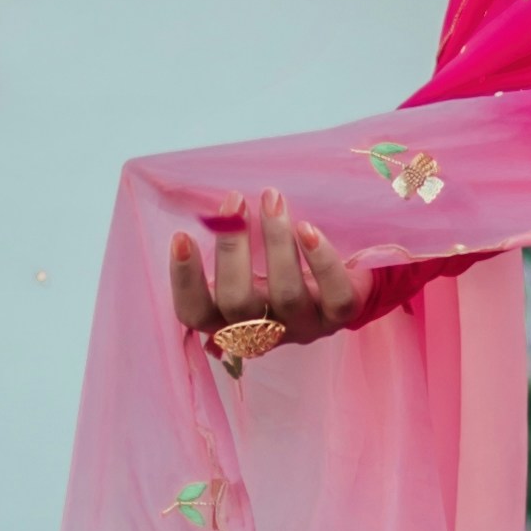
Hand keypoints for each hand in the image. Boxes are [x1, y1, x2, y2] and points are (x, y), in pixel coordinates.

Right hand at [166, 185, 368, 370]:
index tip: (182, 236)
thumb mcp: (253, 264)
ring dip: (276, 243)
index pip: (196, 314)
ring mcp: (305, 327)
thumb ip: (231, 246)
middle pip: (237, 304)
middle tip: (234, 202)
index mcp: (233, 320)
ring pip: (286, 295)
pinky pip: (335, 296)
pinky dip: (322, 261)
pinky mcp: (341, 316)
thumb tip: (212, 208)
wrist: (348, 281)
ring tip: (272, 200)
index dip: (184, 281)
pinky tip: (308, 229)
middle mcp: (265, 330)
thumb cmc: (287, 266)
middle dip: (231, 250)